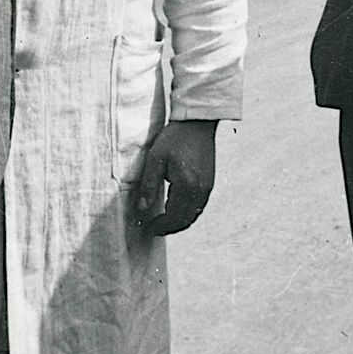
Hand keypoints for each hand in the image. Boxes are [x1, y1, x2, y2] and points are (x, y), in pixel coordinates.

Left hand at [135, 119, 216, 235]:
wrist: (197, 124)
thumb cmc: (174, 138)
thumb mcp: (155, 159)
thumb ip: (149, 185)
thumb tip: (142, 209)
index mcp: (186, 186)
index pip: (173, 217)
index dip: (160, 226)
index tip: (148, 229)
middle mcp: (200, 190)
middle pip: (185, 220)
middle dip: (170, 228)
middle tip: (155, 229)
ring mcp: (207, 187)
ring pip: (194, 215)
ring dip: (179, 222)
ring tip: (164, 222)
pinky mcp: (210, 182)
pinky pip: (199, 206)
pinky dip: (188, 213)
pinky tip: (178, 209)